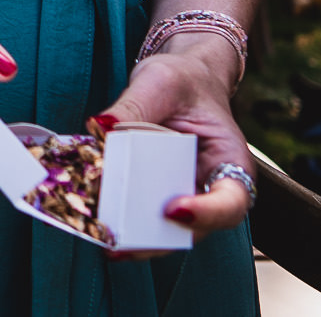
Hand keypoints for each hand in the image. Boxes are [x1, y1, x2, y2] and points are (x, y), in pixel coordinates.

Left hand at [91, 40, 251, 253]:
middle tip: (120, 241)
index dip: (207, 213)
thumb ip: (135, 105)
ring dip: (133, 235)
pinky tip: (91, 217)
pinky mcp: (154, 194)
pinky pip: (140, 212)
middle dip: (157, 239)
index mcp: (229, 162)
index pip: (230, 202)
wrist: (180, 81)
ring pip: (164, 230)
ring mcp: (182, 195)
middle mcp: (209, 188)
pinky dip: (118, 217)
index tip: (173, 210)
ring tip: (101, 235)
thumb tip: (101, 125)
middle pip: (193, 230)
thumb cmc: (182, 80)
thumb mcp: (161, 83)